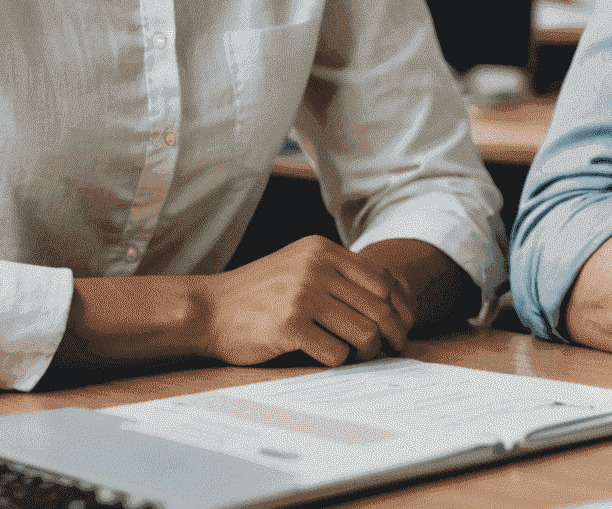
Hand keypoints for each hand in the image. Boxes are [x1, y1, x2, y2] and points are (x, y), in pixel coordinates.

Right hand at [197, 236, 417, 368]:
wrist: (208, 309)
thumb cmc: (258, 294)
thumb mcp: (299, 266)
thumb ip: (336, 274)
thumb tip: (388, 300)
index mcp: (323, 250)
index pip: (381, 278)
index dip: (399, 305)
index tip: (404, 325)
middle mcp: (317, 267)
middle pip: (378, 306)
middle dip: (392, 332)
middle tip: (393, 348)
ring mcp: (303, 295)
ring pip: (363, 331)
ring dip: (368, 351)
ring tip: (362, 357)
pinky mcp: (290, 325)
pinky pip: (336, 352)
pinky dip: (339, 361)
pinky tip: (328, 359)